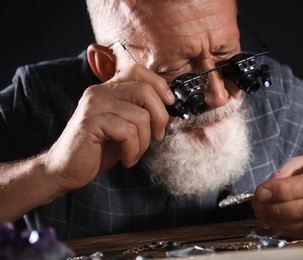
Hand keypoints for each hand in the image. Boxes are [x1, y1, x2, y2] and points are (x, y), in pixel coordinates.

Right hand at [42, 64, 173, 191]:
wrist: (66, 169)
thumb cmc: (99, 149)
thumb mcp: (126, 128)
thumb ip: (143, 115)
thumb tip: (172, 110)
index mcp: (108, 89)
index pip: (138, 71)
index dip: (160, 85)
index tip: (170, 105)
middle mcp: (99, 92)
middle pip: (145, 91)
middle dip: (160, 117)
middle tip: (157, 136)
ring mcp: (93, 105)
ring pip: (140, 116)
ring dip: (144, 141)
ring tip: (134, 153)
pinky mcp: (90, 122)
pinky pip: (128, 132)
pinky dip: (133, 150)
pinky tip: (127, 158)